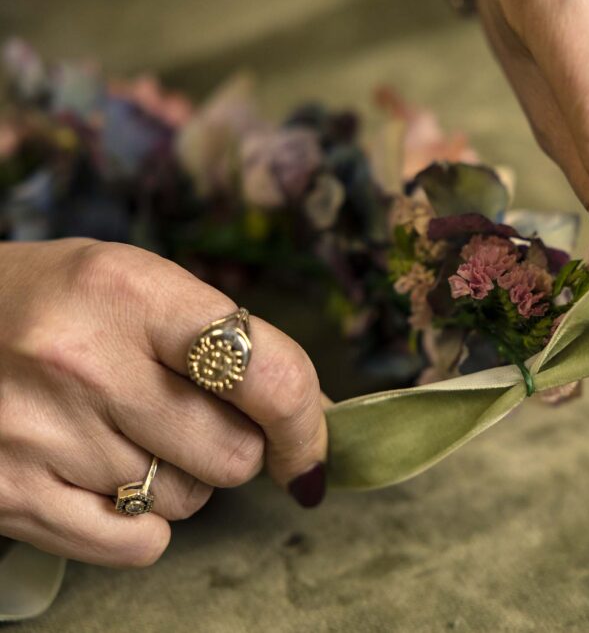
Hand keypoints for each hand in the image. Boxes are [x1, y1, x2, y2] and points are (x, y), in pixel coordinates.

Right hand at [0, 239, 328, 566]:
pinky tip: (102, 475)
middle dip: (232, 447)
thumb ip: (225, 340)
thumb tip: (316, 415)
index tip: (310, 451)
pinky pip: (137, 546)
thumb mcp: (134, 285)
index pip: (269, 375)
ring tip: (123, 431)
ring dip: (177, 478)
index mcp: (129, 292)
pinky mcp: (8, 494)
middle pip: (234, 456)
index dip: (308, 425)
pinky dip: (138, 523)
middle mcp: (83, 361)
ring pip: (186, 502)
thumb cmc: (53, 303)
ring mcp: (39, 434)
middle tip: (189, 418)